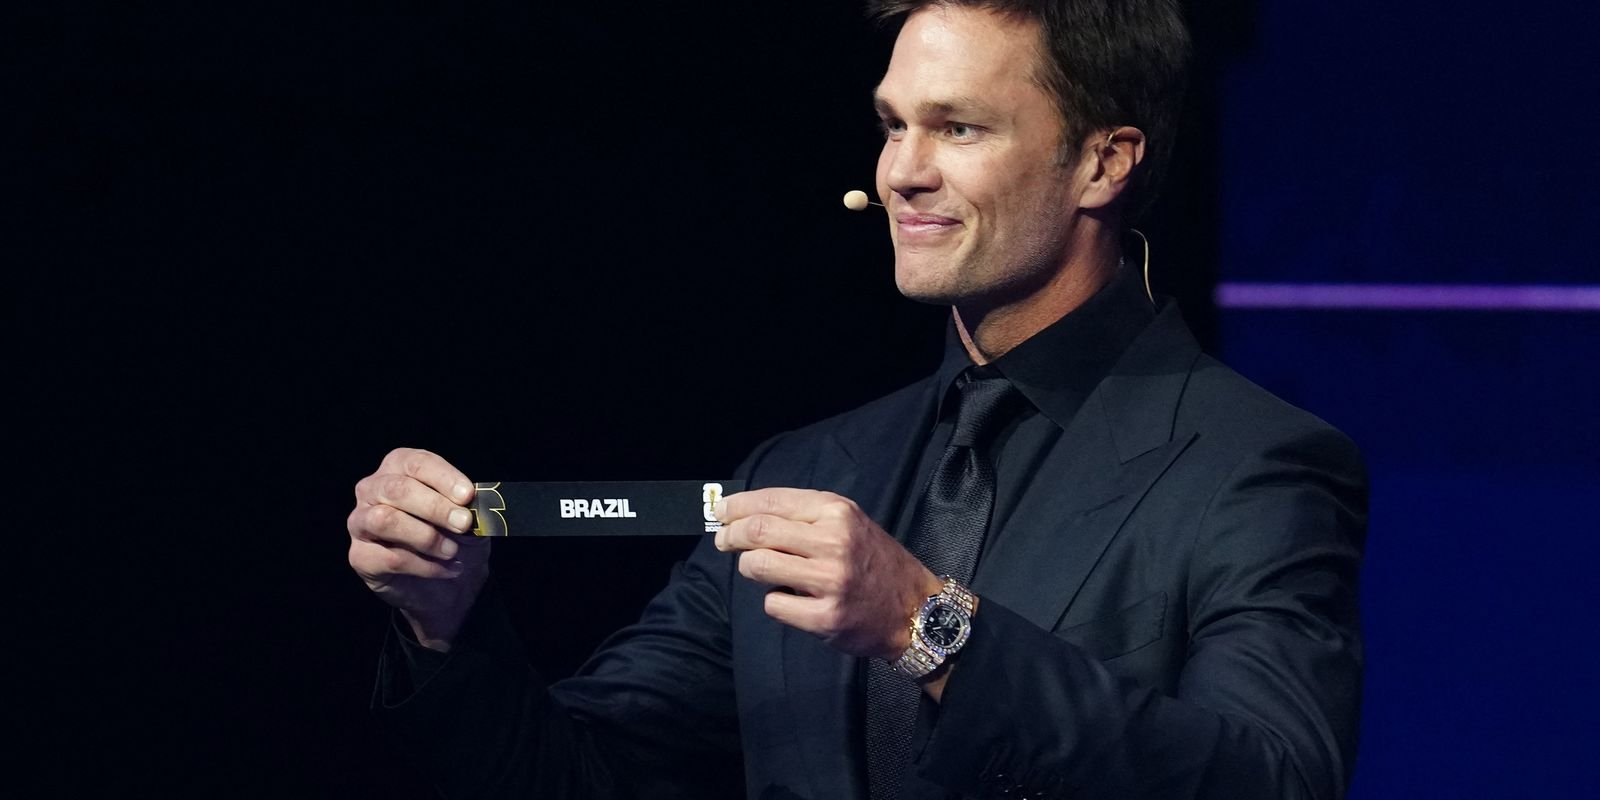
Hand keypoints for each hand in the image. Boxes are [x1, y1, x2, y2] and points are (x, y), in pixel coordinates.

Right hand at [347, 447, 490, 651]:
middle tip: (464, 523)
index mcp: (400, 467)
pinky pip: (390, 557)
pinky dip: (425, 565)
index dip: (443, 478)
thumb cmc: (455, 536)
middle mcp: (373, 488)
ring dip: (425, 536)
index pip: (417, 463)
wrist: (448, 584)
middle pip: (397, 489)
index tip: (468, 495)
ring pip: (384, 520)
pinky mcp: (360, 556)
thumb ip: (469, 507)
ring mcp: (360, 521)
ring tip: (452, 550)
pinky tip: (447, 569)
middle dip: (434, 507)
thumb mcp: (470, 517)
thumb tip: (476, 504)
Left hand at [713, 488, 940, 659]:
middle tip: (723, 541)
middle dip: (730, 535)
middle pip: (757, 531)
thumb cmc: (876, 562)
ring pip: (757, 566)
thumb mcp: (849, 523)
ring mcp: (829, 581)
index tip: (720, 512)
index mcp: (837, 512)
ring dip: (750, 568)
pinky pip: (773, 605)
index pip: (772, 501)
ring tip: (762, 571)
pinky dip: (774, 601)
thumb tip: (746, 514)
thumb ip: (805, 516)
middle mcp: (834, 542)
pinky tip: (792, 599)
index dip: (737, 506)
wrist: (917, 609)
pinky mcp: (825, 617)